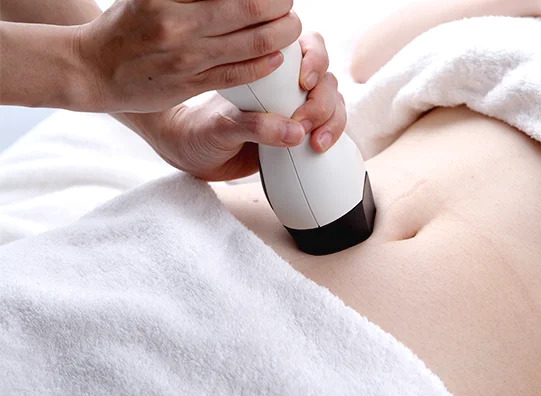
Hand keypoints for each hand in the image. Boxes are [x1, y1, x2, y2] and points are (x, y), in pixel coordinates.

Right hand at [76, 0, 300, 112]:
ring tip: (290, 28)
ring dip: (281, 35)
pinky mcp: (192, 84)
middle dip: (281, 7)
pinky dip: (264, 64)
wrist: (94, 69)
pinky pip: (240, 74)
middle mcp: (180, 24)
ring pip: (253, 44)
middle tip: (288, 5)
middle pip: (251, 10)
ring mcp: (187, 58)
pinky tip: (276, 56)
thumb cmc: (126, 25)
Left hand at [136, 32, 346, 180]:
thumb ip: (253, 127)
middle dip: (321, 101)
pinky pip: (329, 127)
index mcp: (268, 67)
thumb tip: (294, 132)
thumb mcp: (221, 127)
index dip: (314, 60)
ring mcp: (297, 108)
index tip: (303, 82)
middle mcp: (287, 83)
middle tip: (302, 124)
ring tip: (315, 142)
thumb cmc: (201, 131)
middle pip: (326, 79)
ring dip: (331, 120)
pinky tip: (319, 146)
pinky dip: (331, 134)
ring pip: (333, 103)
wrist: (195, 155)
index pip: (307, 48)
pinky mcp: (302, 132)